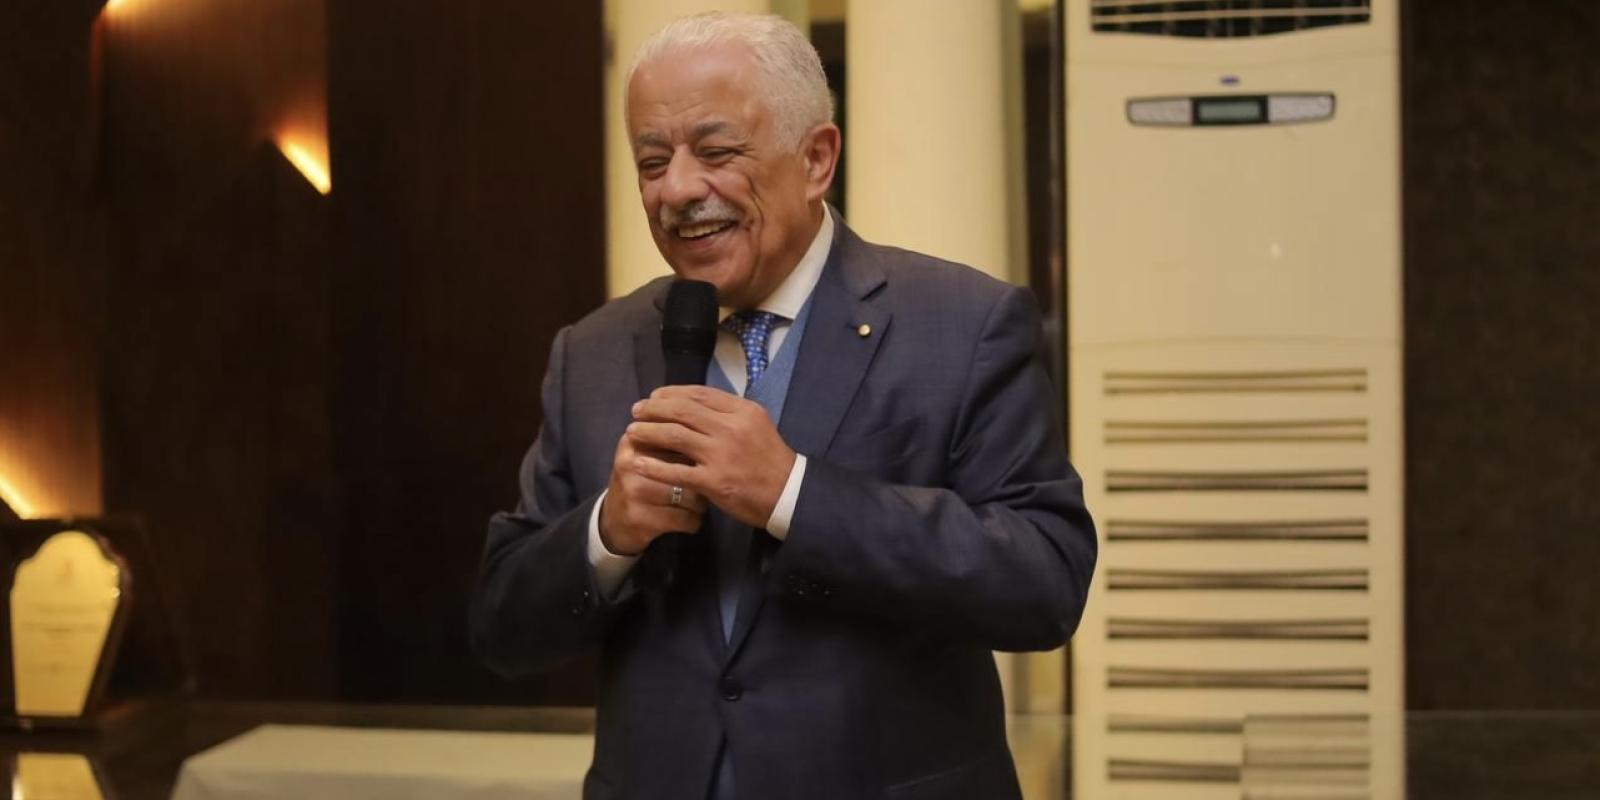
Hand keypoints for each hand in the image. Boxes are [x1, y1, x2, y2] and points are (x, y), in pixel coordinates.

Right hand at [598, 426, 707, 555]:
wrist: (613, 520)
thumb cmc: (641, 480)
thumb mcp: (648, 454)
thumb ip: (673, 436)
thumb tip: (710, 424)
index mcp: (634, 440)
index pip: (678, 435)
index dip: (699, 449)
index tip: (706, 460)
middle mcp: (632, 463)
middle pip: (688, 466)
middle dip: (704, 476)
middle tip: (709, 482)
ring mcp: (633, 492)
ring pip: (691, 495)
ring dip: (701, 503)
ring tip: (698, 503)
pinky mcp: (640, 518)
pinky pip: (686, 519)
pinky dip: (694, 521)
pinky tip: (690, 519)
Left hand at [626, 385, 796, 528]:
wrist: (788, 494)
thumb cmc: (770, 458)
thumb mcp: (757, 424)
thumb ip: (729, 412)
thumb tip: (696, 402)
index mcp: (742, 411)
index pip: (700, 393)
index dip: (671, 393)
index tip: (654, 396)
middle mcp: (730, 428)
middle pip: (682, 411)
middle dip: (653, 409)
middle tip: (636, 411)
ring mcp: (721, 455)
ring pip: (674, 435)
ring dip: (648, 432)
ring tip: (632, 432)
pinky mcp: (713, 481)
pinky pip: (676, 471)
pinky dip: (653, 466)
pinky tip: (638, 463)